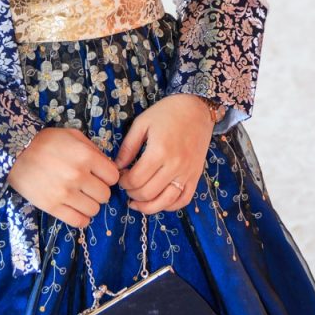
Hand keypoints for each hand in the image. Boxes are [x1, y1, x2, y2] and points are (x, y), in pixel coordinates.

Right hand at [6, 126, 120, 228]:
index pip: (113, 177)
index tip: (99, 176)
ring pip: (94, 210)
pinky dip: (81, 218)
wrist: (16, 153)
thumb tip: (108, 167)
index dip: (107, 176)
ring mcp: (65, 193)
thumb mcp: (73, 136)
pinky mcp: (52, 207)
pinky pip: (78, 221)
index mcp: (86, 156)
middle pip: (105, 195)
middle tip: (88, 187)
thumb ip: (93, 150)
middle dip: (99, 191)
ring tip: (80, 197)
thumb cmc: (46, 142)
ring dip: (90, 205)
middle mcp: (78, 176)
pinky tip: (76, 209)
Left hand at [113, 94, 212, 214]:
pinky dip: (170, 206)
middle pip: (148, 193)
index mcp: (159, 151)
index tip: (120, 177)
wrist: (197, 108)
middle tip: (127, 187)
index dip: (123, 182)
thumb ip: (128, 146)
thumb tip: (117, 167)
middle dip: (132, 194)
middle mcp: (174, 165)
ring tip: (137, 203)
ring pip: (165, 202)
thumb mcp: (142, 123)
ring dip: (148, 207)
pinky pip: (184, 200)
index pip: (135, 179)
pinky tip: (158, 202)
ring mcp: (187, 173)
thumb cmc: (167, 112)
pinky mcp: (196, 176)